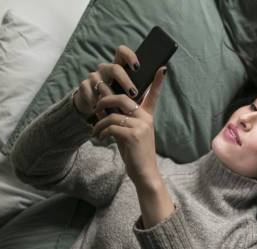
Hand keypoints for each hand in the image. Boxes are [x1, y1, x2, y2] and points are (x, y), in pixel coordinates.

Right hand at [72, 45, 140, 117]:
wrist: (98, 109)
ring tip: (118, 107)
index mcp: (118, 66)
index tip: (137, 67)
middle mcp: (105, 69)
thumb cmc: (120, 100)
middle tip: (134, 94)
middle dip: (125, 81)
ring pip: (102, 83)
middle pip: (114, 68)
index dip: (129, 56)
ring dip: (110, 96)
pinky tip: (102, 110)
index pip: (122, 52)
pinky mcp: (84, 86)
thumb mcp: (134, 93)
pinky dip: (96, 102)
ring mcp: (93, 77)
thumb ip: (146, 84)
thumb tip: (163, 70)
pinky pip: (90, 93)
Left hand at [92, 66, 167, 188]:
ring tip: (95, 130)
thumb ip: (121, 119)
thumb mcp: (129, 133)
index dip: (157, 82)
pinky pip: (112, 126)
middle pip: (123, 98)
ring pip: (113, 114)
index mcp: (147, 116)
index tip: (162, 68)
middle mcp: (146, 118)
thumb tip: (104, 105)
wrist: (144, 173)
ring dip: (99, 122)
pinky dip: (102, 132)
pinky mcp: (133, 135)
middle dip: (105, 100)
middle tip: (95, 108)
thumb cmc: (135, 153)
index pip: (153, 95)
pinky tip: (100, 138)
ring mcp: (141, 126)